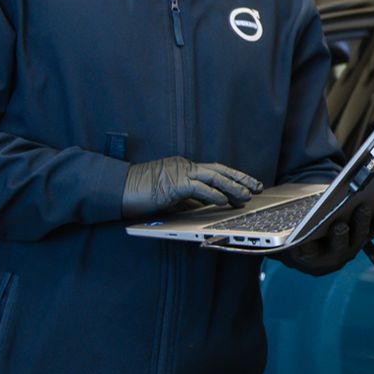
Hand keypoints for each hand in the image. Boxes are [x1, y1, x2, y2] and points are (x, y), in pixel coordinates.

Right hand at [121, 156, 262, 217]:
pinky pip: (198, 188)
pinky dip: (213, 194)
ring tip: (247, 195)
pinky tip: (224, 201)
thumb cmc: (139, 194)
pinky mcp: (172, 183)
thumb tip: (206, 206)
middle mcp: (184, 166)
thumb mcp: (169, 197)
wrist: (116, 190)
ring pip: (213, 177)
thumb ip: (188, 199)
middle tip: (257, 186)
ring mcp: (178, 172)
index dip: (233, 177)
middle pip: (219, 170)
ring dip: (232, 186)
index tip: (249, 184)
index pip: (214, 171)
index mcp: (183, 167)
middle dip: (240, 178)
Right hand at [272, 200, 373, 275]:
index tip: (307, 241)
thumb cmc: (295, 228)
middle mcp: (329, 258)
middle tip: (340, 226)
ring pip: (357, 242)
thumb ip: (293, 221)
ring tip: (363, 208)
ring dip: (361, 225)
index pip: (307, 254)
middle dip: (338, 238)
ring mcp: (347, 250)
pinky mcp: (361, 240)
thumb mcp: (288, 226)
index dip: (308, 250)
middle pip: (337, 249)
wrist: (308, 240)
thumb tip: (279, 207)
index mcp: (306, 256)